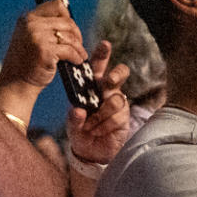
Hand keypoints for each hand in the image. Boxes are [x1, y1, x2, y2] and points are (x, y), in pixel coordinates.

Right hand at [0, 0, 85, 94]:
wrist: (15, 84)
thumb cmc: (26, 63)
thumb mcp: (30, 38)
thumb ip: (44, 27)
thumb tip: (69, 21)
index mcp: (27, 18)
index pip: (56, 5)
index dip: (68, 16)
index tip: (71, 30)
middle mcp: (31, 24)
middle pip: (67, 22)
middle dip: (77, 35)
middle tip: (79, 46)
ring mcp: (37, 37)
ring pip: (70, 37)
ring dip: (79, 48)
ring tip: (81, 56)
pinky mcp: (44, 51)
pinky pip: (70, 50)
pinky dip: (77, 57)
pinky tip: (77, 61)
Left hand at [66, 43, 133, 166]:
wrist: (90, 151)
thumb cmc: (79, 130)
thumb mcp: (72, 123)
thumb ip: (73, 118)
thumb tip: (78, 111)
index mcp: (91, 85)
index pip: (97, 66)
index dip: (102, 54)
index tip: (105, 45)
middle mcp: (107, 91)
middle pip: (119, 74)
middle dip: (116, 75)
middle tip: (109, 81)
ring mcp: (117, 103)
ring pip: (116, 99)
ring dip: (101, 113)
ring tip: (90, 125)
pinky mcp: (124, 117)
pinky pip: (117, 116)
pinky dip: (104, 125)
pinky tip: (97, 130)